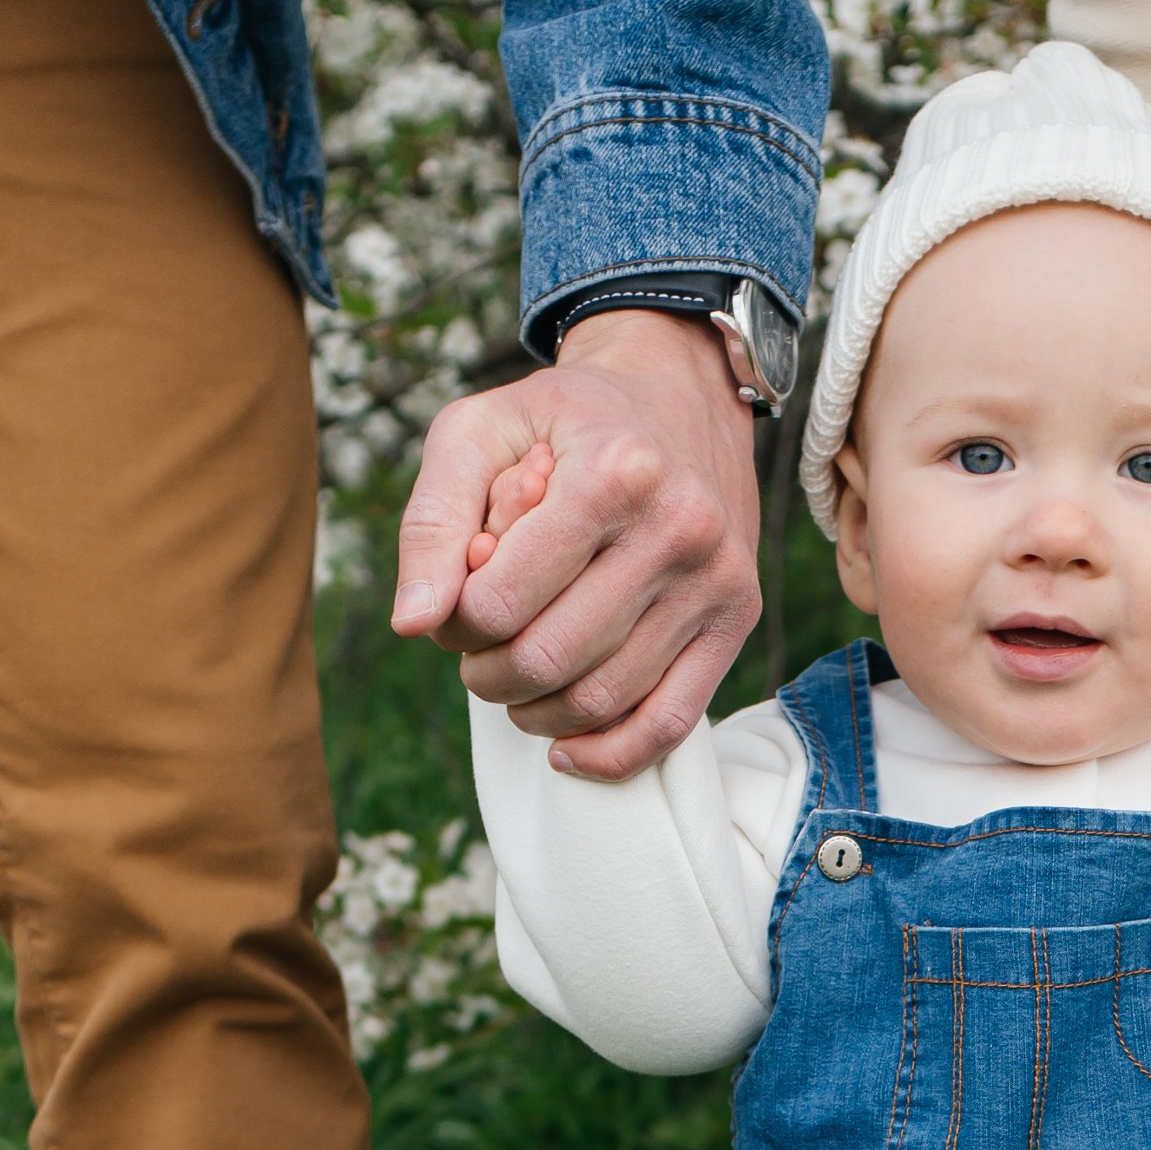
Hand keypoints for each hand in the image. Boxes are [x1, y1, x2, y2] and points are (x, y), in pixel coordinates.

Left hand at [392, 309, 761, 778]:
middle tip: (478, 653)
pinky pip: (671, 724)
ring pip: (600, 700)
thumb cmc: (565, 419)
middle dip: (489, 673)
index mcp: (612, 474)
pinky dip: (608, 755)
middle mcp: (677, 528)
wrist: (682, 395)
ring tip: (517, 679)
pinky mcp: (736, 620)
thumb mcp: (480, 431)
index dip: (455, 624)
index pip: (499, 602)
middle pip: (548, 659)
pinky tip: (564, 747)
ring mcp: (715, 580)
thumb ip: (431, 520)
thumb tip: (414, 624)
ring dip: (535, 711)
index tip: (454, 607)